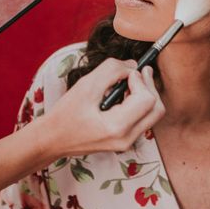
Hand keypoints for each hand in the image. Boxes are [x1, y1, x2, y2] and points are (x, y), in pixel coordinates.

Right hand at [41, 58, 164, 155]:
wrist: (52, 139)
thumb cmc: (65, 114)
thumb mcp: (86, 85)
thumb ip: (112, 70)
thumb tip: (133, 65)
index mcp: (117, 128)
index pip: (146, 99)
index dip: (140, 80)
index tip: (127, 72)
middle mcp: (126, 139)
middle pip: (157, 108)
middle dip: (149, 86)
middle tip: (136, 72)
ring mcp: (127, 143)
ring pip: (153, 114)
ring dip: (145, 94)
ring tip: (127, 84)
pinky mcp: (125, 141)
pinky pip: (143, 119)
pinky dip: (139, 104)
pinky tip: (123, 96)